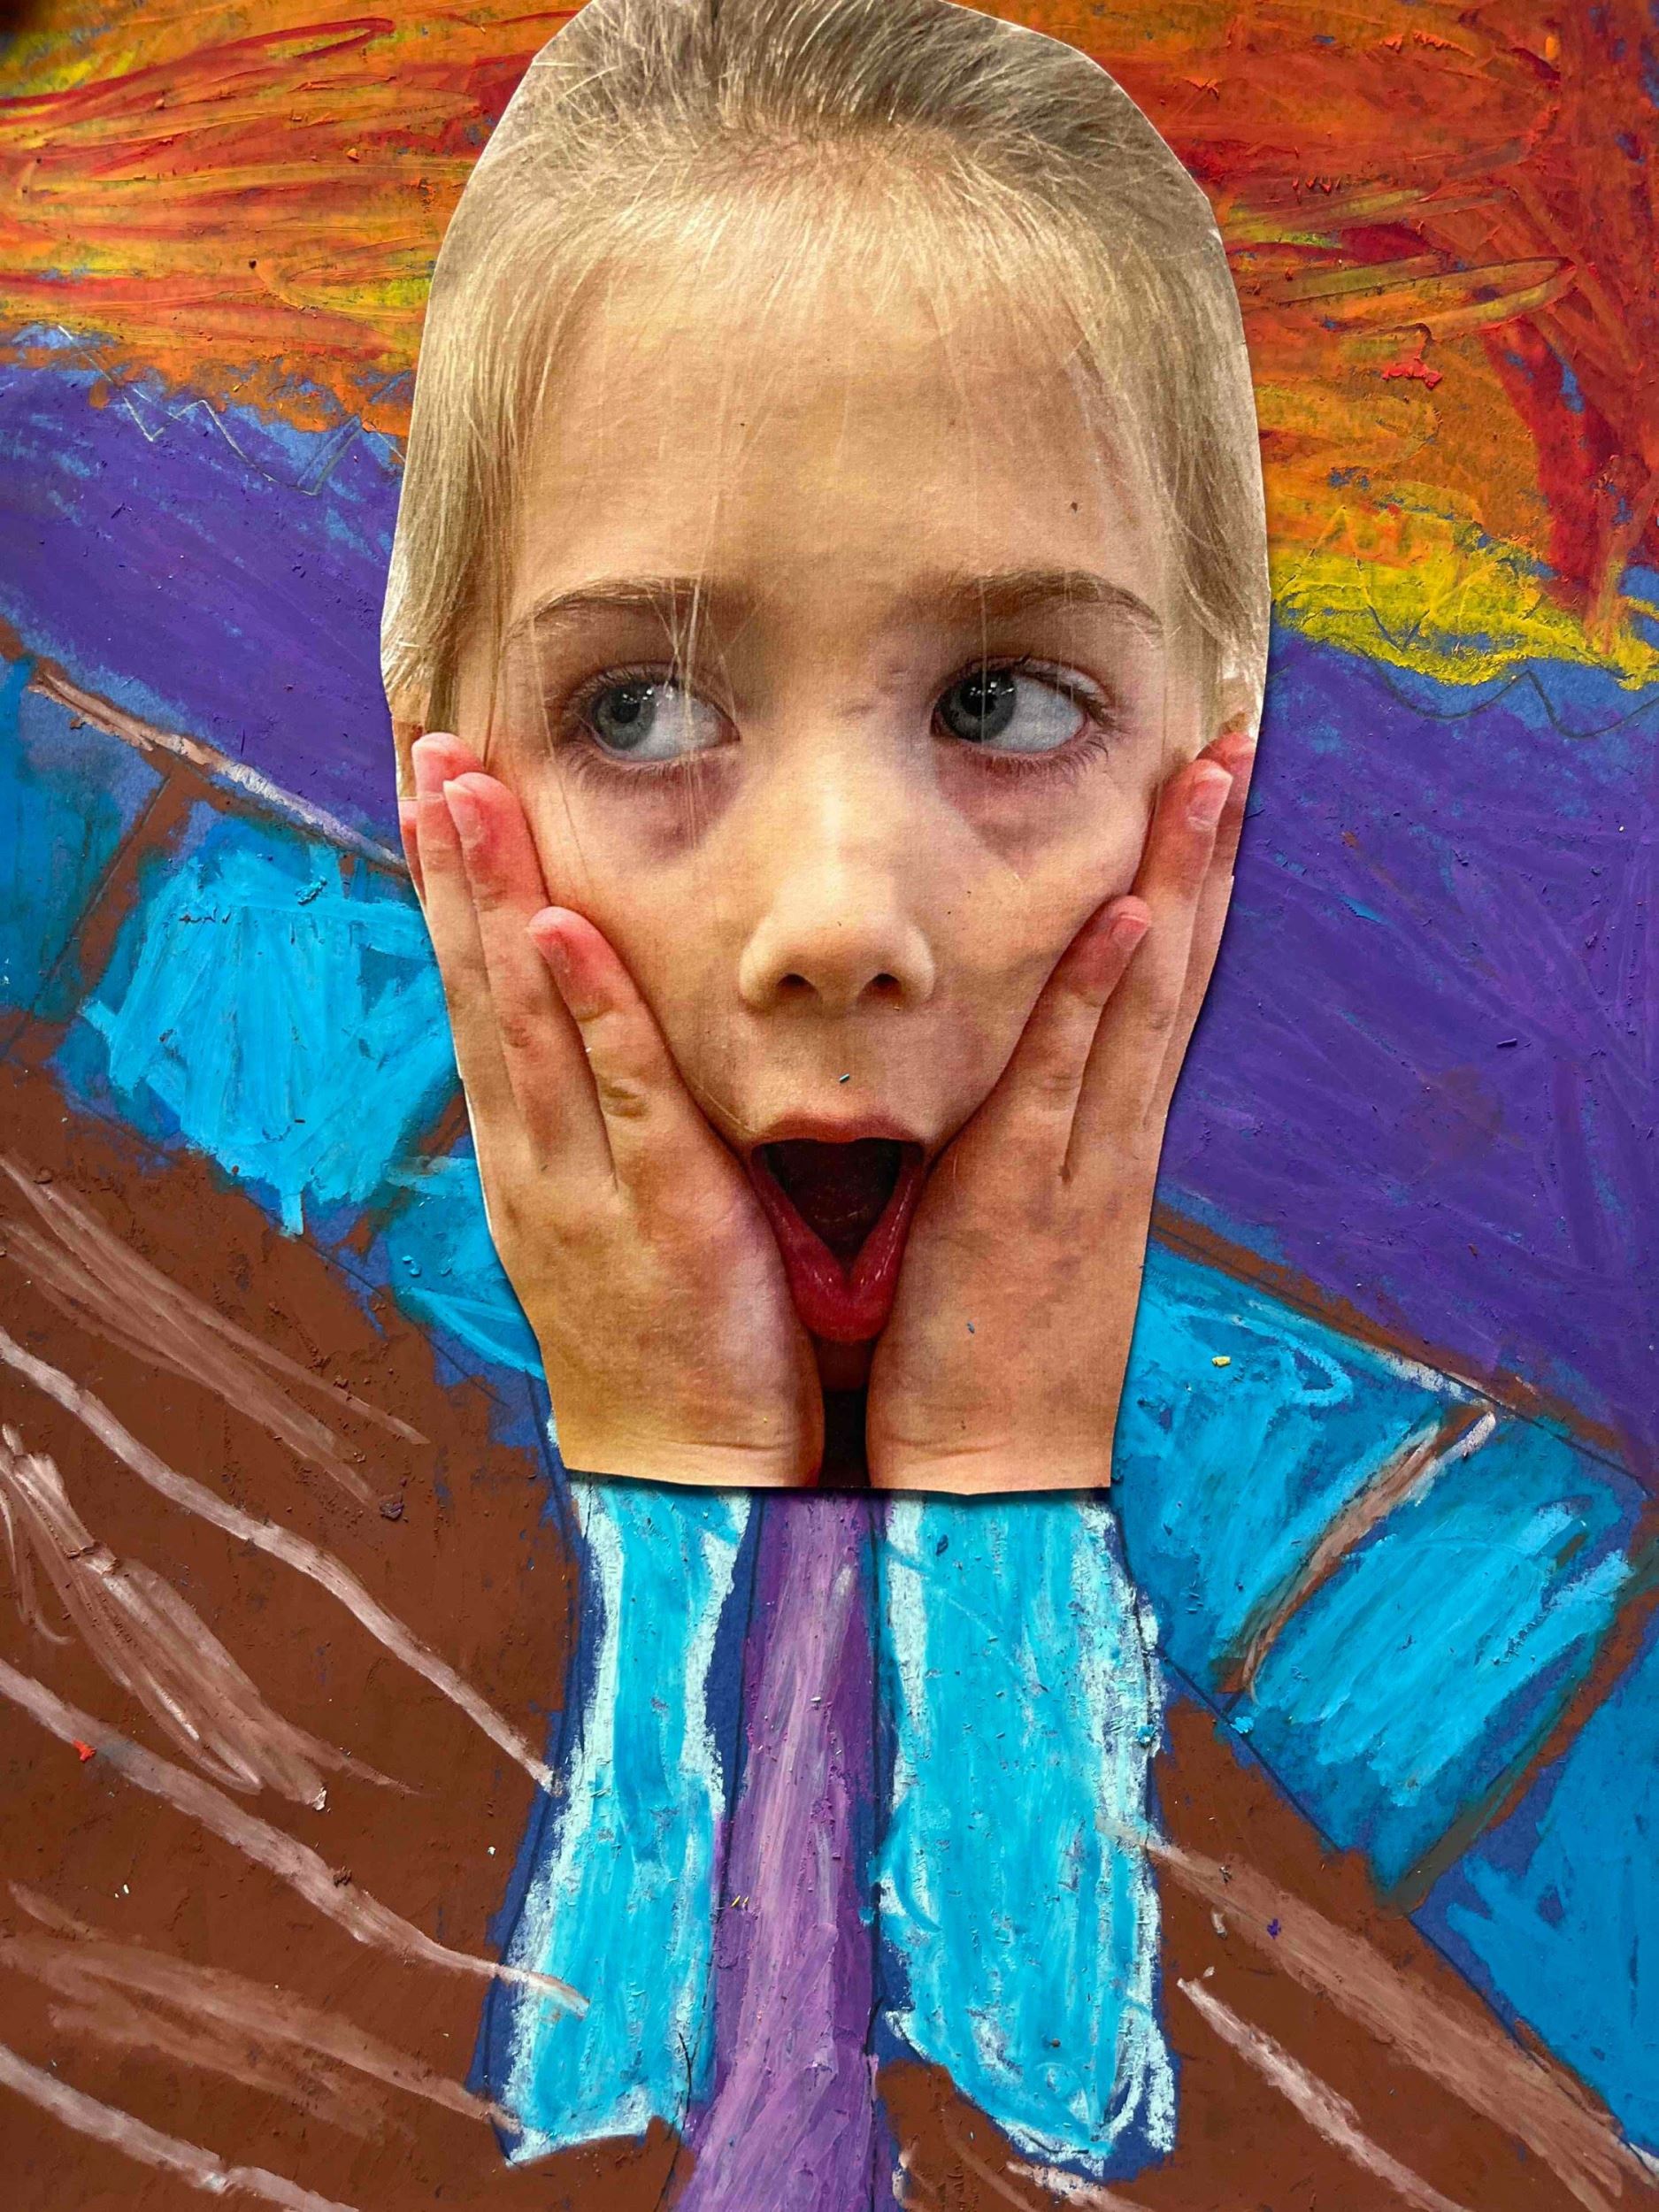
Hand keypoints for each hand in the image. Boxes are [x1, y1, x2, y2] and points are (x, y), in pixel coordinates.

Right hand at [401, 734, 820, 1487]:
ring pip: (526, 1019)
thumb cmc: (664, 1331)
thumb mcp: (611, 1209)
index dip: (456, 889)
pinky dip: (586, 1010)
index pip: (481, 993)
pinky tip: (561, 930)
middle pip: (481, 984)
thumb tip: (597, 1032)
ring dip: (496, 901)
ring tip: (468, 794)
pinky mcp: (660, 1209)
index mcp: (530, 1145)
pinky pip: (621, 1094)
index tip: (437, 787)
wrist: (683, 1468)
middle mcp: (535, 1150)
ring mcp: (584, 1178)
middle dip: (454, 864)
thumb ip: (600, 1119)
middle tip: (428, 748)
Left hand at [865, 730, 1253, 1493]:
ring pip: (1143, 1004)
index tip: (1202, 798)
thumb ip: (1014, 1147)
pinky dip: (1102, 1001)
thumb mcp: (1010, 1230)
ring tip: (1207, 784)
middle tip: (1234, 744)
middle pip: (1174, 972)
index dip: (1184, 891)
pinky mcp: (1028, 1202)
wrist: (995, 1480)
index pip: (1154, 992)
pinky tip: (1132, 921)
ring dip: (1178, 889)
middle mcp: (1110, 1140)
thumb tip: (996, 1072)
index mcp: (1102, 1143)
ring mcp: (1082, 1167)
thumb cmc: (985, 1358)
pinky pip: (1069, 1082)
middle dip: (1204, 856)